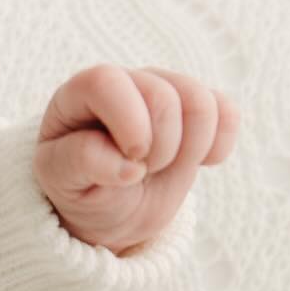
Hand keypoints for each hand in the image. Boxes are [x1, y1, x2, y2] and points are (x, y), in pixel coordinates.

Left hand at [32, 65, 239, 256]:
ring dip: (189, 149)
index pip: (106, 82)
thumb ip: (82, 162)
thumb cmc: (79, 188)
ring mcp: (164, 89)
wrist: (111, 208)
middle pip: (162, 95)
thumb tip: (129, 166)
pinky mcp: (196, 108)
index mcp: (79, 93)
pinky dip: (218, 146)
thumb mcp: (63, 181)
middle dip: (160, 147)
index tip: (132, 160)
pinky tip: (196, 163)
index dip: (127, 122)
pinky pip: (226, 112)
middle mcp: (125, 83)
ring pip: (200, 102)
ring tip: (162, 168)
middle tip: (142, 172)